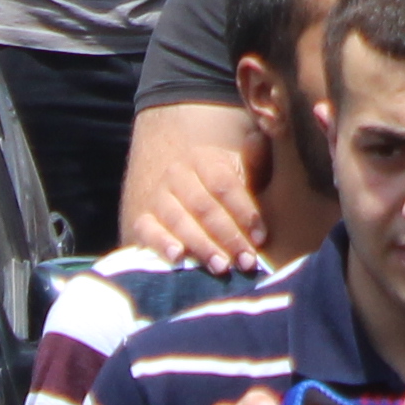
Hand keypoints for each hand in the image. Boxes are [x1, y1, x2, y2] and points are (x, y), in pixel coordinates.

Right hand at [124, 142, 273, 271]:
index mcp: (204, 158)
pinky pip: (148, 230)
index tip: (261, 237)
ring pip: (179, 221)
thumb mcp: (240, 163)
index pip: (224, 185)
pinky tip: (178, 257)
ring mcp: (158, 196)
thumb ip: (254, 158)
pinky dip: (161, 243)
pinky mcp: (142, 217)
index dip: (244, 212)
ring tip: (222, 266)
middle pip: (204, 207)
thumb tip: (261, 137)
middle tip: (246, 261)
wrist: (179, 177)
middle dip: (228, 236)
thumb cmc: (222, 180)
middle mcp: (177, 174)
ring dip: (202, 246)